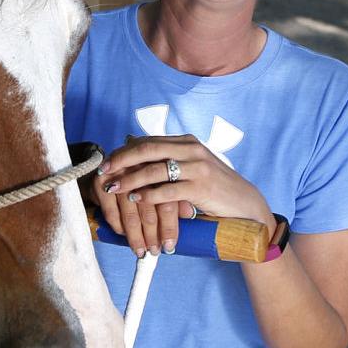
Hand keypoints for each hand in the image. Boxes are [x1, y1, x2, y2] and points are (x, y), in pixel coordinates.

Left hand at [91, 134, 270, 256]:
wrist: (245, 205)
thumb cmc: (214, 189)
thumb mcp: (192, 169)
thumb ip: (169, 161)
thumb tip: (134, 157)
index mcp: (186, 142)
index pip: (148, 141)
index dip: (125, 151)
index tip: (107, 161)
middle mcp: (192, 149)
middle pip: (147, 150)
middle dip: (121, 161)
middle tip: (103, 171)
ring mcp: (198, 167)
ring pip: (154, 169)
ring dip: (130, 180)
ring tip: (113, 189)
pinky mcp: (201, 186)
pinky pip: (168, 189)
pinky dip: (149, 194)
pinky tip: (135, 199)